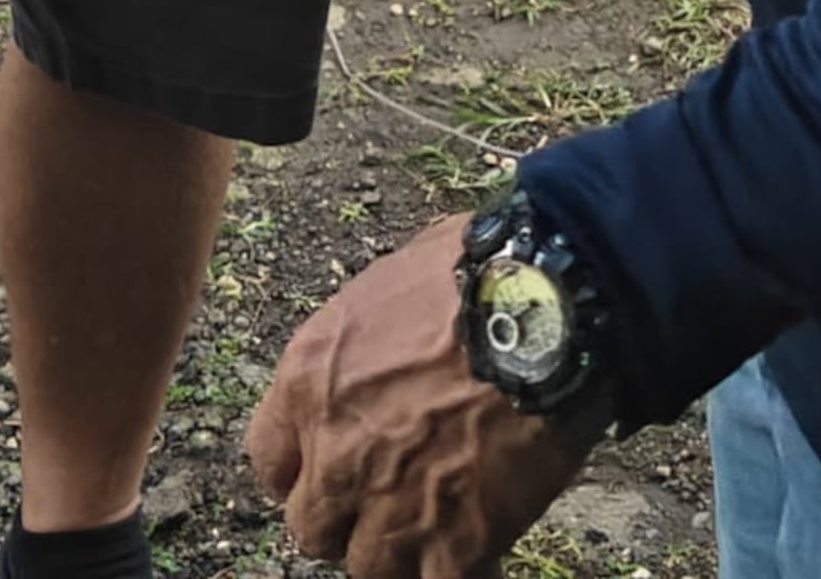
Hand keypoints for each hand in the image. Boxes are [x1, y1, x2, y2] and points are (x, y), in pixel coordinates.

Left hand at [247, 217, 594, 577]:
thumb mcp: (391, 281)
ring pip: (368, 567)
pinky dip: (456, 568)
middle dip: (345, 516)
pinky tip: (478, 547)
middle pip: (311, 527)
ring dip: (399, 548)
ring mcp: (392, 506)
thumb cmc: (478, 271)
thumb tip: (379, 349)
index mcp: (310, 380)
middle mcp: (336, 453)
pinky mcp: (454, 542)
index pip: (269, 459)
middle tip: (385, 496)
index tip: (325, 466)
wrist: (551, 305)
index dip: (302, 467)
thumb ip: (364, 339)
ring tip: (437, 521)